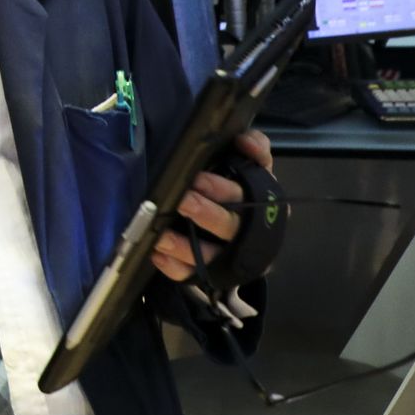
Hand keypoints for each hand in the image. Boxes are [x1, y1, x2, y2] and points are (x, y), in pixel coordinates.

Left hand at [151, 129, 272, 282]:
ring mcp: (225, 254)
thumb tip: (246, 140)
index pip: (244, 195)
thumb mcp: (251, 167)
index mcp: (257, 202)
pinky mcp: (207, 271)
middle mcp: (244, 231)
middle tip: (182, 201)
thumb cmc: (239, 191)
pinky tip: (157, 254)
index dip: (222, 189)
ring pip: (208, 255)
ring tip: (161, 235)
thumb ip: (254, 149)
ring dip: (184, 246)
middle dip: (204, 213)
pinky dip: (174, 266)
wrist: (244, 234)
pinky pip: (189, 273)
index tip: (198, 178)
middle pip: (227, 225)